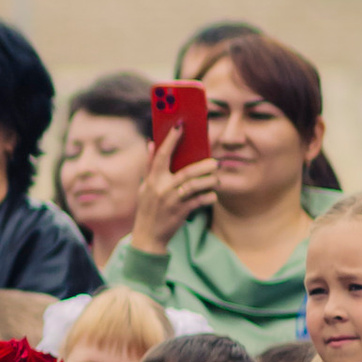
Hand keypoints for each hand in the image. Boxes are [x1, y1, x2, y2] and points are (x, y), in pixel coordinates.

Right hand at [129, 124, 217, 254]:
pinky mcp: (181, 212)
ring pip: (196, 186)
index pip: (161, 155)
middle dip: (203, 166)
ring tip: (216, 178)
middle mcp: (161, 189)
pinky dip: (208, 197)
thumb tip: (151, 143)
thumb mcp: (145, 187)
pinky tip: (212, 195)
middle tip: (215, 162)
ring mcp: (172, 201)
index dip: (171, 139)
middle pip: (187, 172)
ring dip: (209, 181)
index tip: (180, 126)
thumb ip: (150, 166)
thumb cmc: (147, 208)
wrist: (148, 236)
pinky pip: (200, 201)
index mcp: (152, 180)